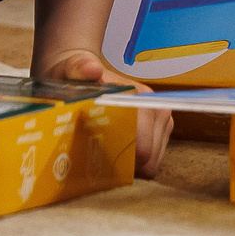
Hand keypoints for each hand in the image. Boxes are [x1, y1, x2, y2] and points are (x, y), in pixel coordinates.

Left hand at [35, 48, 171, 178]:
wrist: (85, 69)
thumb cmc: (77, 75)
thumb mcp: (72, 70)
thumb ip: (79, 68)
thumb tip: (93, 70)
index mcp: (140, 97)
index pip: (142, 145)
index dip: (121, 161)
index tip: (98, 164)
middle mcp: (157, 108)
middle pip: (149, 158)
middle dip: (126, 167)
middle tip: (100, 165)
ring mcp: (162, 121)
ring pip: (153, 163)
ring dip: (132, 167)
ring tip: (107, 160)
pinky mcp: (161, 131)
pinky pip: (153, 161)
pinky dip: (136, 165)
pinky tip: (117, 157)